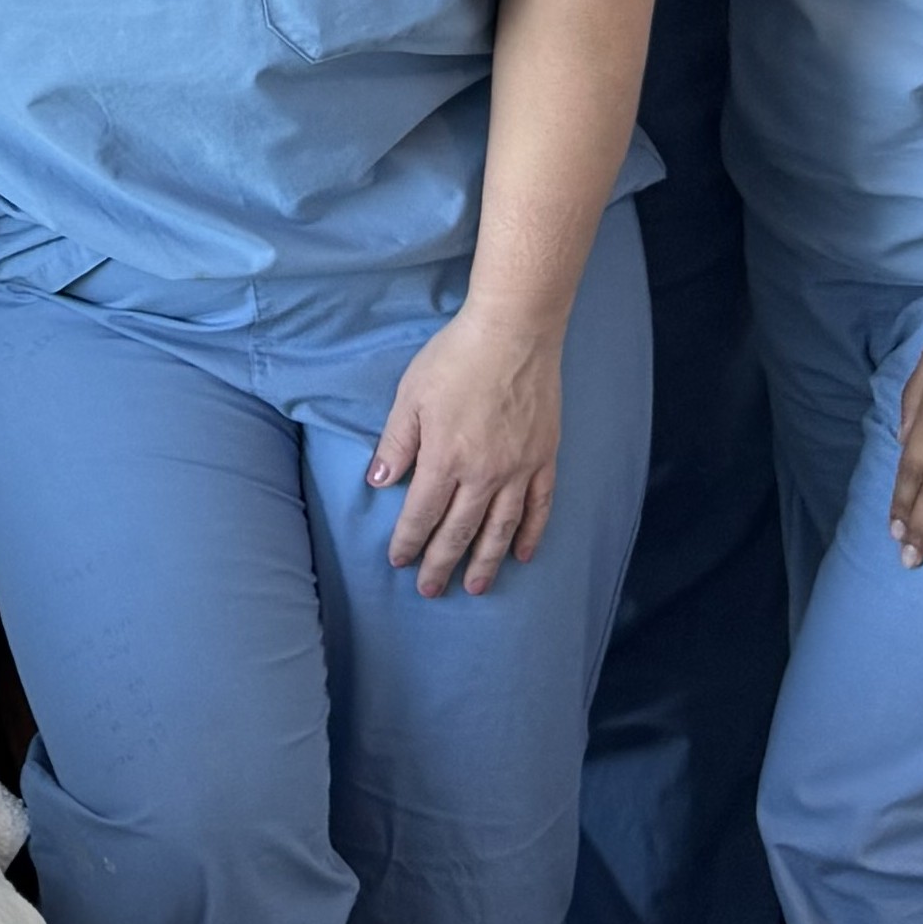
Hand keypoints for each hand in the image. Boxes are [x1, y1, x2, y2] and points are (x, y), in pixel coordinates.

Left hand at [367, 301, 564, 598]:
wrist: (515, 333)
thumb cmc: (455, 359)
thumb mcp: (410, 397)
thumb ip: (395, 444)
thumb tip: (378, 483)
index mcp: (445, 459)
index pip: (421, 515)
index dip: (408, 542)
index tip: (399, 561)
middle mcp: (484, 474)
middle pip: (459, 531)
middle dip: (441, 564)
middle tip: (430, 590)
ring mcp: (518, 469)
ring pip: (500, 529)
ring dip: (486, 562)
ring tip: (475, 588)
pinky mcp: (544, 458)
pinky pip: (539, 507)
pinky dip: (531, 534)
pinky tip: (522, 555)